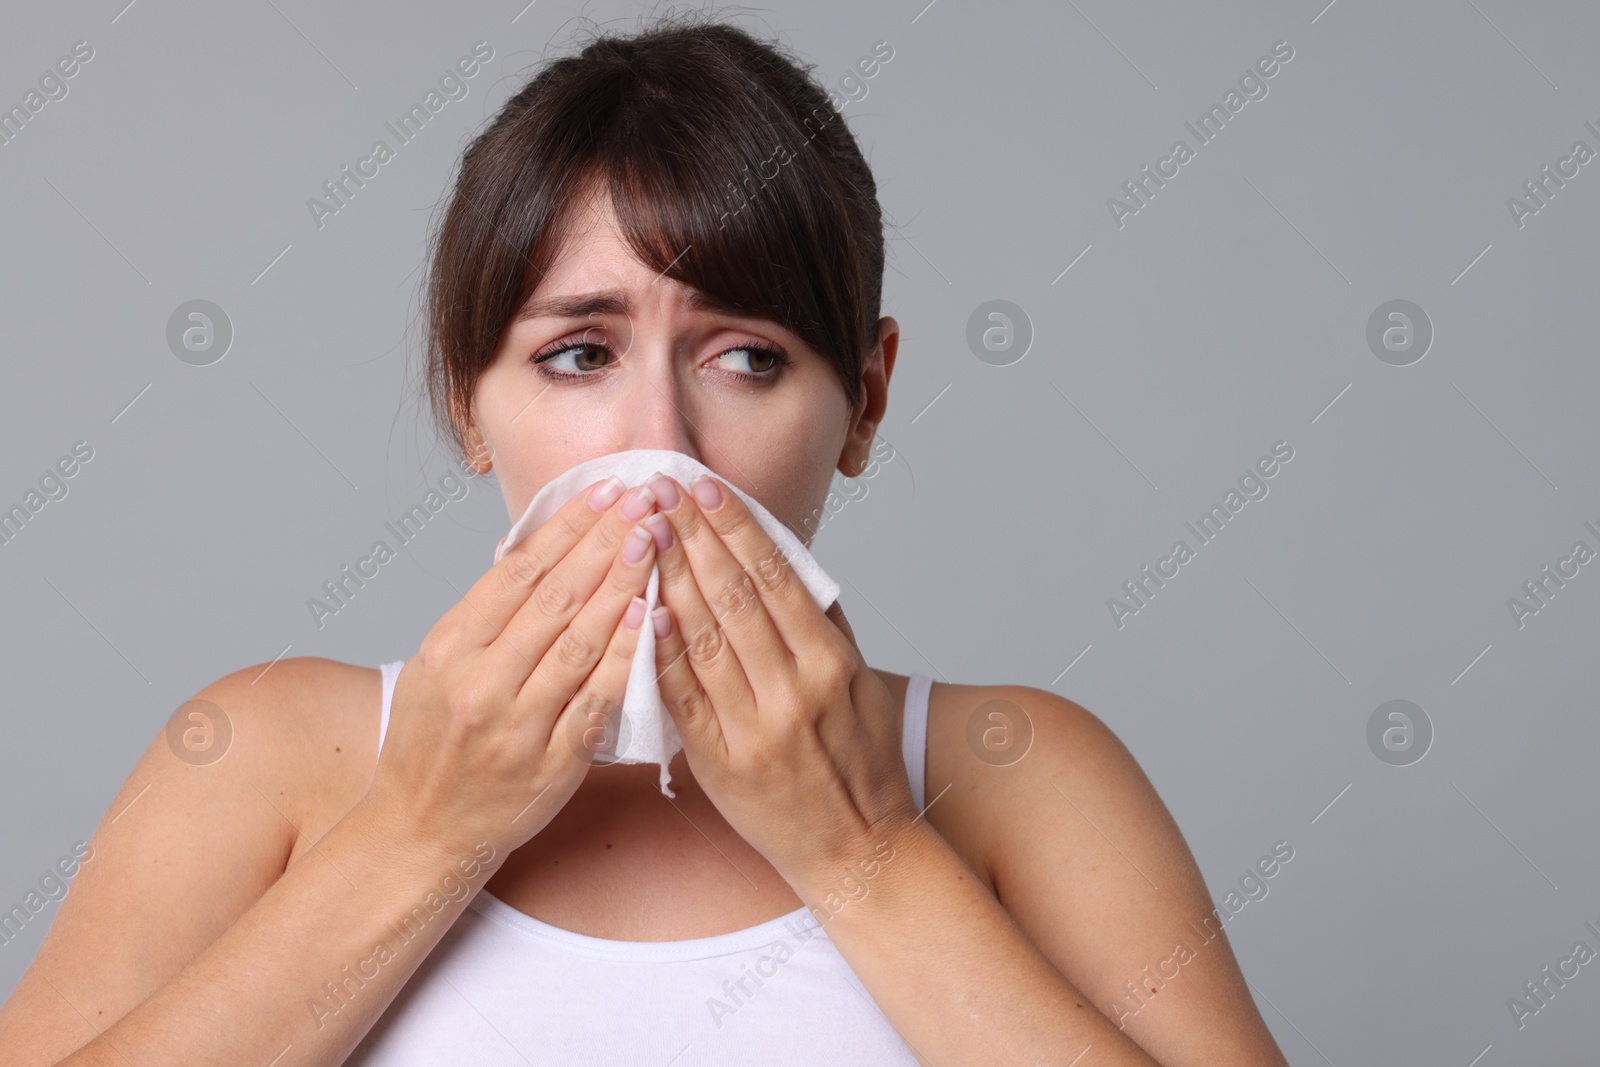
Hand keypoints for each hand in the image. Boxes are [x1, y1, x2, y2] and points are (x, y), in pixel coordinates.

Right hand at [364, 475, 666, 862]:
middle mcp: (480, 680)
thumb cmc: (433, 740)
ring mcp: (518, 724)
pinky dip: (626, 658)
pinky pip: (597, 700)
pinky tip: (650, 619)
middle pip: (555, 597)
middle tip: (647, 500)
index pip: (519, 570)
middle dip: (606, 541)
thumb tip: (534, 545)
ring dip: (622, 586)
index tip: (608, 488)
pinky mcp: (552, 763)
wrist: (420, 830)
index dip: (568, 525)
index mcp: (450, 646)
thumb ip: (485, 612)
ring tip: (656, 542)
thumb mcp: (437, 665)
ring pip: (579, 642)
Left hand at [640, 471, 920, 896]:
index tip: (707, 487)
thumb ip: (828, 627)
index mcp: (831, 662)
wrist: (857, 851)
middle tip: (661, 489)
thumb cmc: (861, 766)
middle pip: (735, 597)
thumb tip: (792, 566)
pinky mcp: (720, 762)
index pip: (776, 578)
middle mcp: (795, 688)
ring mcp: (755, 727)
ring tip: (643, 531)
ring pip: (705, 638)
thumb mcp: (864, 686)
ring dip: (670, 578)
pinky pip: (682, 697)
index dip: (738, 527)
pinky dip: (660, 651)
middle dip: (694, 536)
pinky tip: (640, 610)